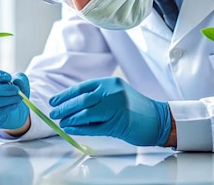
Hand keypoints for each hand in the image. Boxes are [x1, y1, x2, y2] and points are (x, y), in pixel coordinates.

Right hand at [0, 65, 29, 130]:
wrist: (18, 107)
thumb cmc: (14, 90)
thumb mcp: (21, 81)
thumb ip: (20, 78)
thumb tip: (16, 81)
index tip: (8, 77)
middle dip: (2, 89)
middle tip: (16, 90)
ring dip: (7, 99)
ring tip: (19, 97)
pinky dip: (7, 108)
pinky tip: (15, 105)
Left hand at [49, 77, 170, 145]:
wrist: (159, 119)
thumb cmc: (136, 108)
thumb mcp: (117, 94)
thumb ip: (98, 96)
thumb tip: (73, 104)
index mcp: (111, 83)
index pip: (82, 87)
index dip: (66, 94)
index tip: (54, 100)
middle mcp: (113, 93)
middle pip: (82, 100)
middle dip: (64, 107)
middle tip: (54, 113)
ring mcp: (116, 108)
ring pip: (86, 114)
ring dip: (70, 119)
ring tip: (61, 123)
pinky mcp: (118, 124)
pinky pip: (94, 127)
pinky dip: (80, 129)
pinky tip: (72, 129)